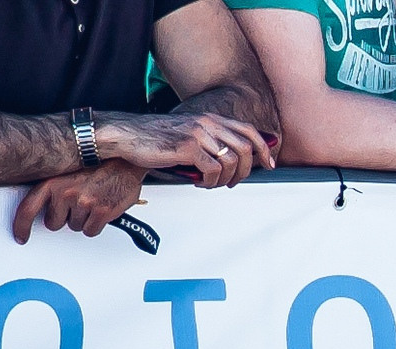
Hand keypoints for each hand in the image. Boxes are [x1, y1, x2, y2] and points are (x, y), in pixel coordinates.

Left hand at [13, 162, 145, 242]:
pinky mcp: (100, 212)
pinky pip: (90, 231)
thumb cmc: (97, 167)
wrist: (124, 163)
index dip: (21, 225)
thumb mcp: (66, 173)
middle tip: (75, 205)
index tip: (20, 236)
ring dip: (83, 219)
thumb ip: (53, 190)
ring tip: (91, 202)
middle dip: (63, 218)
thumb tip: (43, 208)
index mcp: (52, 181)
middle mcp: (65, 192)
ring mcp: (83, 203)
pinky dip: (96, 225)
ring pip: (75, 227)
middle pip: (53, 223)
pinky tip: (99, 209)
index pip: (28, 208)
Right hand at [97, 108, 272, 185]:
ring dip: (225, 179)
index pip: (249, 131)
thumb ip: (212, 142)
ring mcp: (197, 134)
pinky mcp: (187, 147)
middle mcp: (207, 123)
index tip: (269, 165)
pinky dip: (210, 182)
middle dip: (245, 171)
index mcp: (210, 118)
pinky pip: (213, 171)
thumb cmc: (158, 140)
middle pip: (246, 149)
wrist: (127, 136)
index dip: (264, 149)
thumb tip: (237, 160)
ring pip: (231, 162)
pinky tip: (199, 182)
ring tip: (211, 184)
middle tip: (232, 183)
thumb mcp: (190, 136)